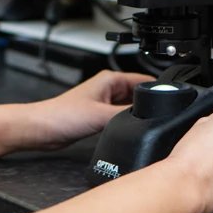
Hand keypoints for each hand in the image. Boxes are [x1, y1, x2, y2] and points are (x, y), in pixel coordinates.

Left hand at [28, 70, 153, 150]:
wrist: (42, 130)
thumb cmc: (62, 116)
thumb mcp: (101, 116)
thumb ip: (127, 116)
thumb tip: (147, 118)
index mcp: (110, 79)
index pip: (143, 79)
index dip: (158, 89)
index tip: (171, 99)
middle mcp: (108, 88)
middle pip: (138, 95)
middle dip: (147, 105)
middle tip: (157, 118)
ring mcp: (104, 102)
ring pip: (130, 108)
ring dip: (135, 116)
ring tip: (140, 126)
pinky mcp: (99, 116)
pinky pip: (120, 118)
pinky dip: (125, 124)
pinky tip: (126, 132)